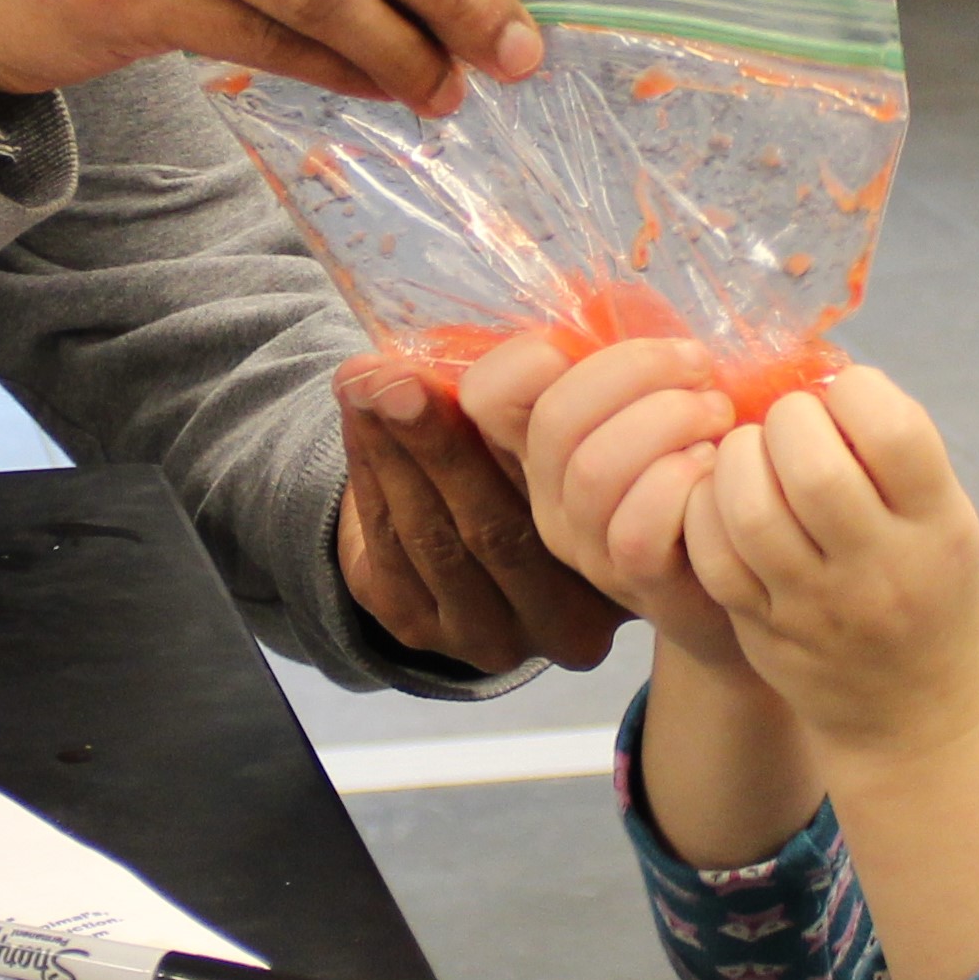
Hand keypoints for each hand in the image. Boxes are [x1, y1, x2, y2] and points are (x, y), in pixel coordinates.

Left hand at [336, 353, 629, 677]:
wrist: (469, 547)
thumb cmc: (542, 470)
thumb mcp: (577, 444)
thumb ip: (570, 412)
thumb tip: (537, 342)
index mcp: (622, 571)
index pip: (573, 505)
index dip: (527, 432)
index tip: (490, 367)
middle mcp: (566, 623)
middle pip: (497, 528)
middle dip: (438, 442)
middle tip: (399, 378)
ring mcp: (492, 637)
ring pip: (434, 537)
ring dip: (390, 450)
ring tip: (364, 382)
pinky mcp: (421, 630)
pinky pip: (388, 549)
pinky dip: (366, 474)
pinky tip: (355, 416)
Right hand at [461, 332, 749, 676]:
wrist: (750, 568)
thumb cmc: (704, 466)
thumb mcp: (658, 400)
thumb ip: (630, 357)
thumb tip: (612, 297)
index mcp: (540, 443)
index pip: (487, 390)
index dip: (532, 353)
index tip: (612, 340)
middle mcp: (547, 496)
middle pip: (556, 417)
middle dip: (637, 370)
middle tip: (700, 369)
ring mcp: (586, 545)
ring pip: (595, 469)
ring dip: (671, 419)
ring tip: (718, 414)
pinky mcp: (635, 581)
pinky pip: (636, 529)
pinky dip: (682, 482)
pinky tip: (714, 467)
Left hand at [678, 368, 978, 771]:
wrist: (914, 716)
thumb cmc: (929, 591)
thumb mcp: (945, 520)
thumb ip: (894, 455)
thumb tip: (816, 371)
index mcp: (938, 527)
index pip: (892, 430)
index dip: (855, 391)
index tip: (845, 399)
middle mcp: (879, 568)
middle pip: (811, 466)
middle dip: (787, 421)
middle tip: (788, 426)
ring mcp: (815, 605)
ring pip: (749, 508)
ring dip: (737, 459)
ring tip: (751, 456)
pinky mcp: (762, 628)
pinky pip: (712, 554)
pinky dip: (705, 509)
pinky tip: (724, 501)